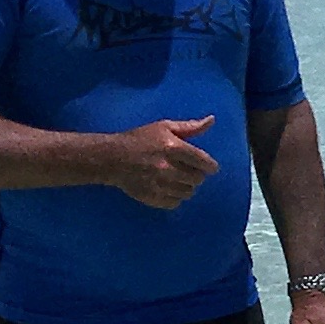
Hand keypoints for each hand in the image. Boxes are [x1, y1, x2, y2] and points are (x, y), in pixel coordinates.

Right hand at [101, 117, 220, 209]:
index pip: (203, 162)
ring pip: (188, 192)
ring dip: (186, 186)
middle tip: (189, 170)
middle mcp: (168, 168)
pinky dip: (175, 197)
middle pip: (197, 179)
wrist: (112, 158)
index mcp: (174, 148)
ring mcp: (160, 185)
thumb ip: (190, 127)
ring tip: (177, 179)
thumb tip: (212, 120)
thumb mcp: (164, 127)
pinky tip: (168, 188)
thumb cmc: (140, 139)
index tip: (210, 168)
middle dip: (197, 175)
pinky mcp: (152, 197)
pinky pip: (175, 203)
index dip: (210, 166)